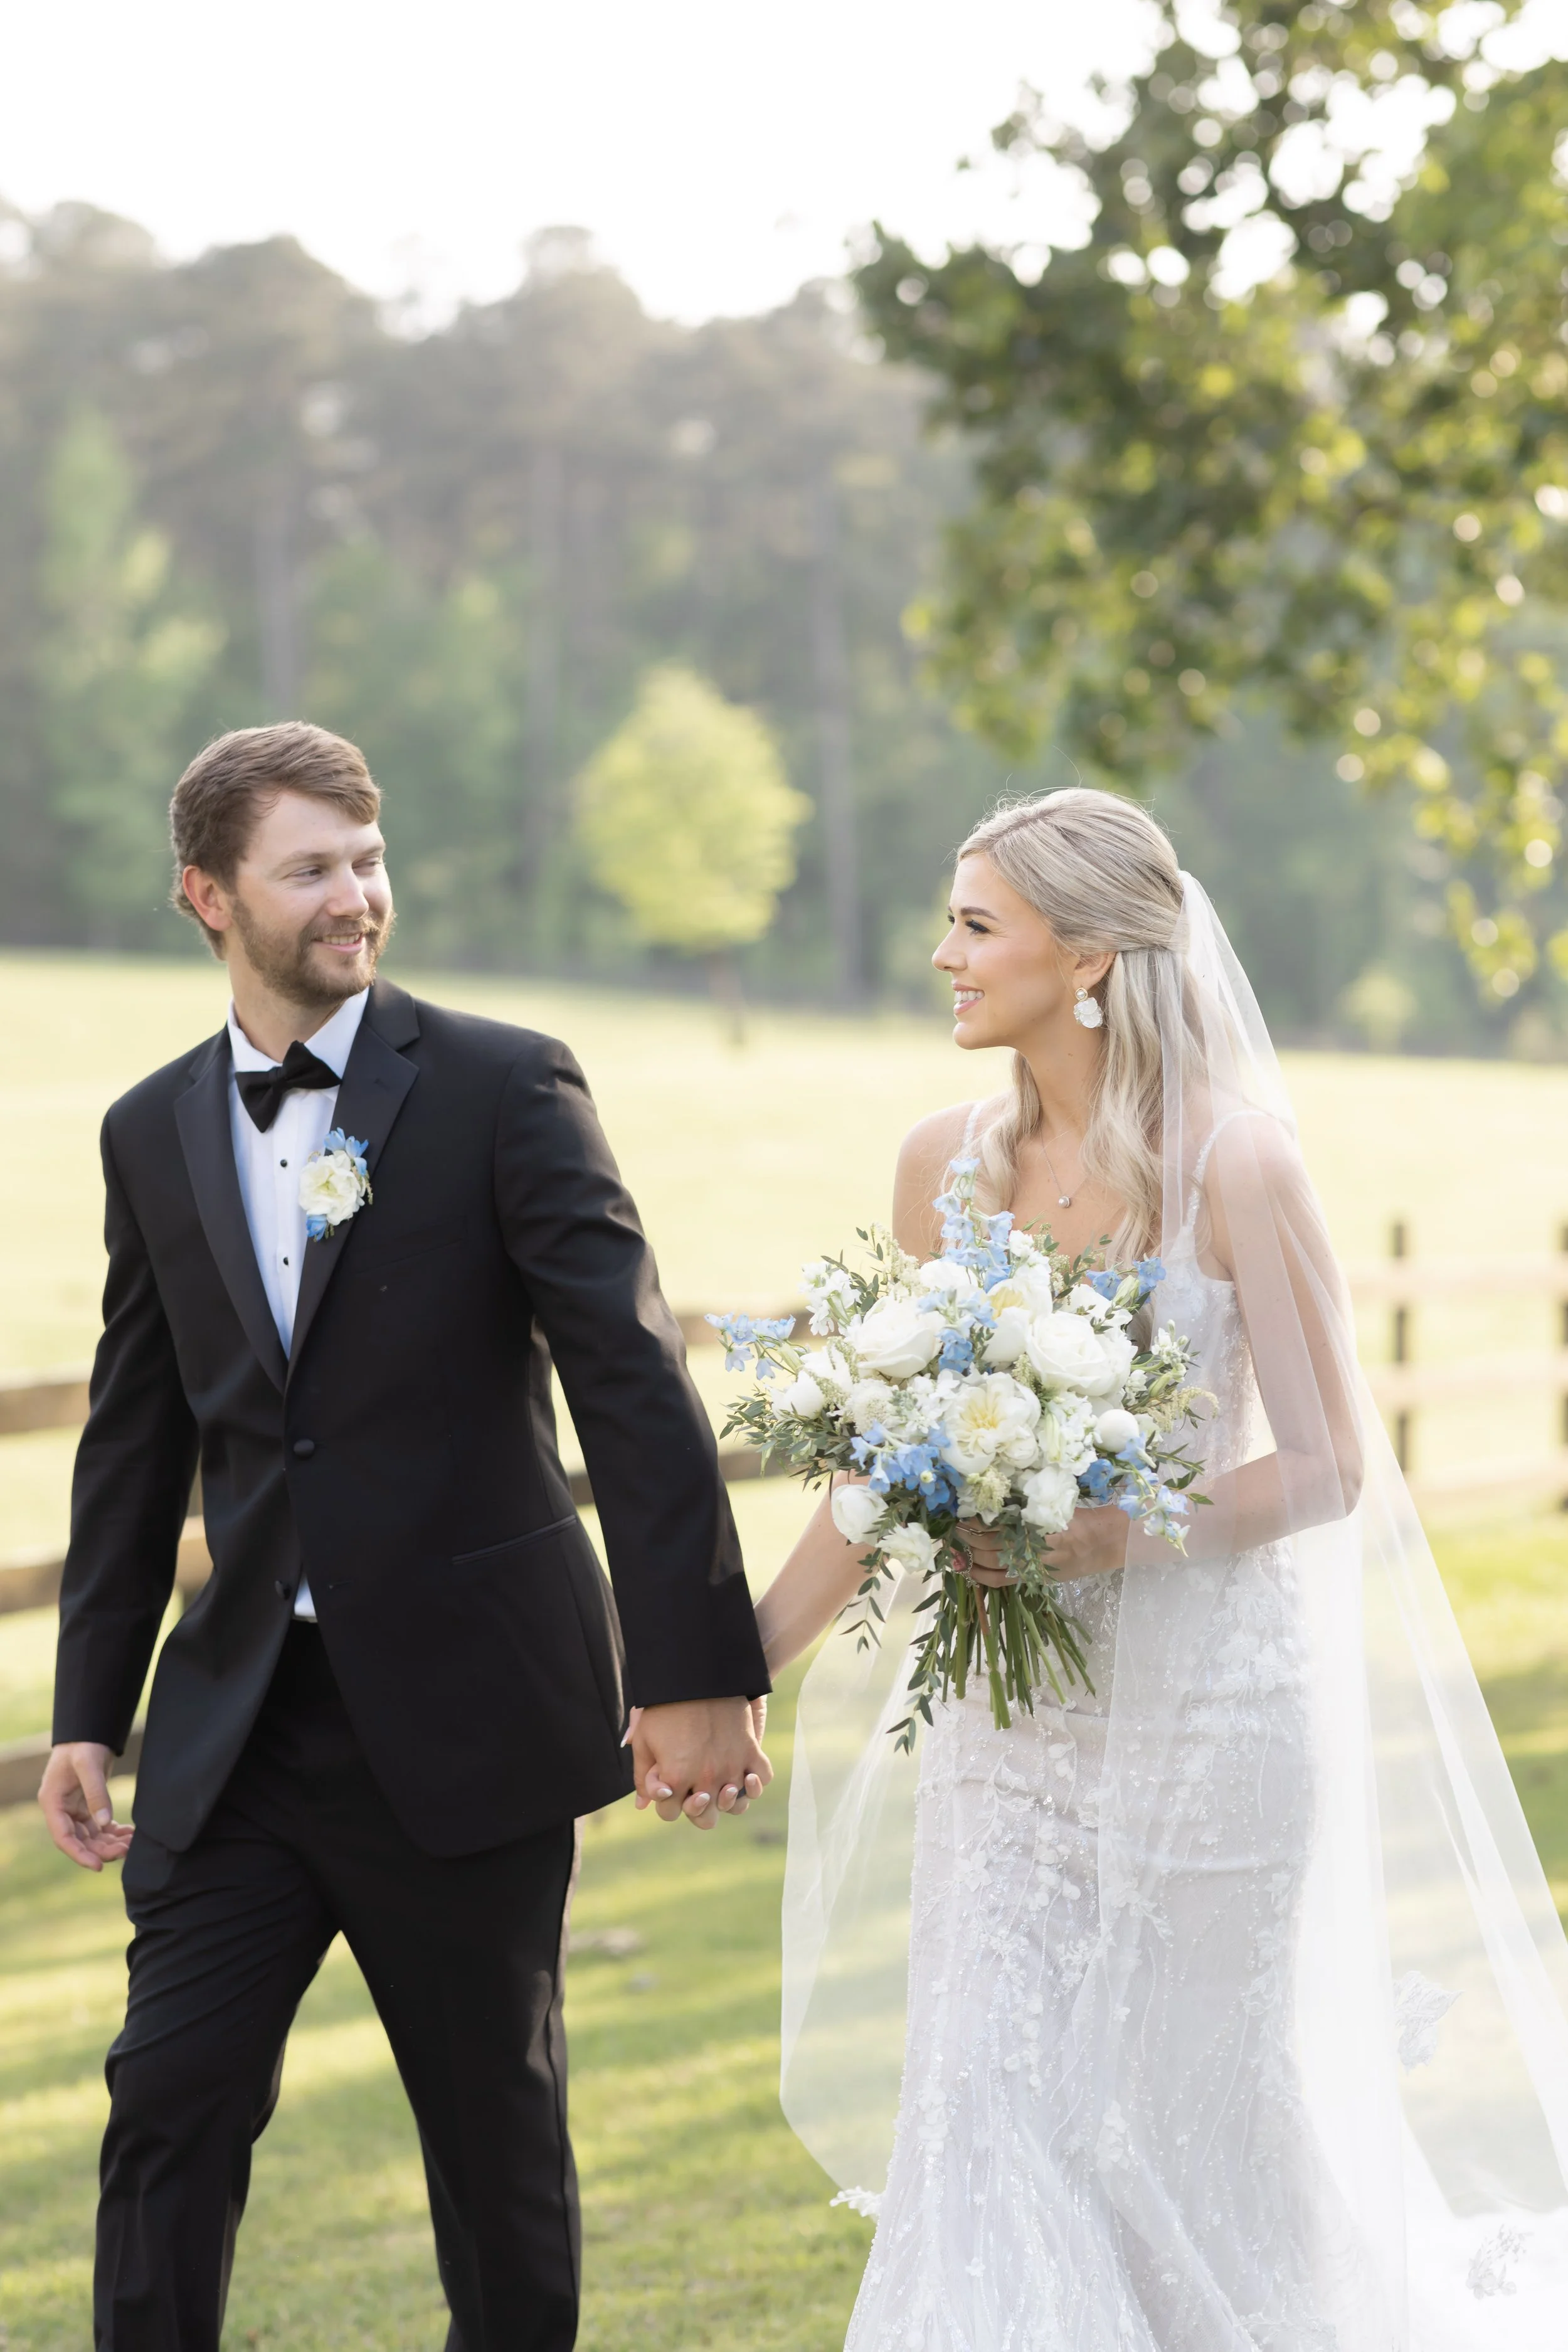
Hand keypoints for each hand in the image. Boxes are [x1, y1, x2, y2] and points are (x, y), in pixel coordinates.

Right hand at [39, 1742, 133, 1870]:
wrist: (89, 1731)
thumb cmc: (83, 1745)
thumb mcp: (89, 1765)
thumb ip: (96, 1793)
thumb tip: (104, 1824)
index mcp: (53, 1803)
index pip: (63, 1837)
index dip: (79, 1854)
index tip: (98, 1866)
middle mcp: (61, 1810)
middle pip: (80, 1840)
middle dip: (101, 1850)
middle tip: (125, 1851)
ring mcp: (74, 1809)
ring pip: (92, 1836)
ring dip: (110, 1843)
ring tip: (131, 1843)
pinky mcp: (87, 1806)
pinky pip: (99, 1826)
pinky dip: (113, 1832)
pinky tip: (129, 1833)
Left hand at [629, 1696, 771, 1829]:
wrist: (696, 1672)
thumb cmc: (664, 1706)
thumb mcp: (644, 1739)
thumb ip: (643, 1777)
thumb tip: (643, 1805)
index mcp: (676, 1778)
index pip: (669, 1813)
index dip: (666, 1803)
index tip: (668, 1788)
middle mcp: (706, 1779)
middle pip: (705, 1820)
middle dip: (696, 1810)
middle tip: (694, 1792)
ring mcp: (732, 1766)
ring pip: (736, 1806)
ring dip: (727, 1800)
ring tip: (720, 1785)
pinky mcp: (751, 1750)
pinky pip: (762, 1779)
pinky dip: (755, 1781)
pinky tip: (743, 1774)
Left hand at [954, 1505, 1128, 1585]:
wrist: (1101, 1544)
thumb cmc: (1076, 1518)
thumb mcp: (1052, 1505)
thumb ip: (1025, 1505)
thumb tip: (992, 1499)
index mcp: (1038, 1522)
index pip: (998, 1521)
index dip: (976, 1518)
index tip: (963, 1510)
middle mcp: (1033, 1545)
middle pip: (989, 1542)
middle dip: (967, 1534)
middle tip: (955, 1525)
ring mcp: (1032, 1565)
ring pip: (990, 1561)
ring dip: (969, 1552)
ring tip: (958, 1543)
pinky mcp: (1032, 1579)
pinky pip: (999, 1581)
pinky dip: (980, 1575)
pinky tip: (969, 1567)